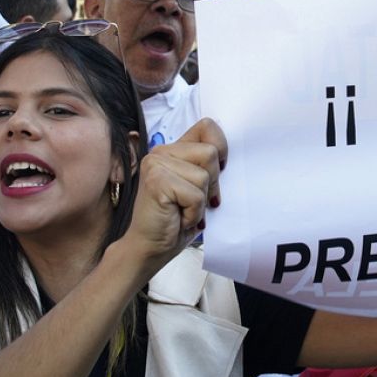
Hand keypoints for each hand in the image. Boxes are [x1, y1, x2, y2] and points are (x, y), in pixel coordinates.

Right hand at [123, 119, 227, 271]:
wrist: (149, 249)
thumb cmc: (174, 222)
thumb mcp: (197, 189)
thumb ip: (207, 168)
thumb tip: (227, 160)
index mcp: (172, 150)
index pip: (207, 127)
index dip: (220, 148)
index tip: (218, 171)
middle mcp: (161, 152)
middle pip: (211, 153)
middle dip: (211, 184)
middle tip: (193, 203)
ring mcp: (156, 164)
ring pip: (204, 176)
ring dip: (200, 202)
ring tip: (183, 211)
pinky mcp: (156, 181)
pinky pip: (195, 195)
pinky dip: (193, 213)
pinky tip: (178, 218)